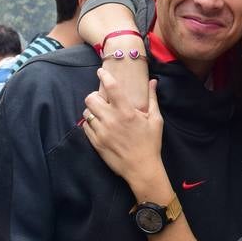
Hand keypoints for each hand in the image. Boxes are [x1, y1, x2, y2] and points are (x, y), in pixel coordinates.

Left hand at [82, 70, 163, 188]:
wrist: (141, 169)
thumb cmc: (151, 143)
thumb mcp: (155, 120)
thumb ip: (152, 99)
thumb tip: (152, 82)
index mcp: (126, 112)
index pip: (111, 87)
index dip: (104, 76)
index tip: (101, 72)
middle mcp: (111, 120)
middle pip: (90, 99)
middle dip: (94, 96)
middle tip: (101, 99)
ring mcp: (101, 132)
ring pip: (86, 113)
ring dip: (92, 111)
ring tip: (100, 113)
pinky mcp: (96, 143)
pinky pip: (86, 127)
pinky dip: (90, 123)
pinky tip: (99, 125)